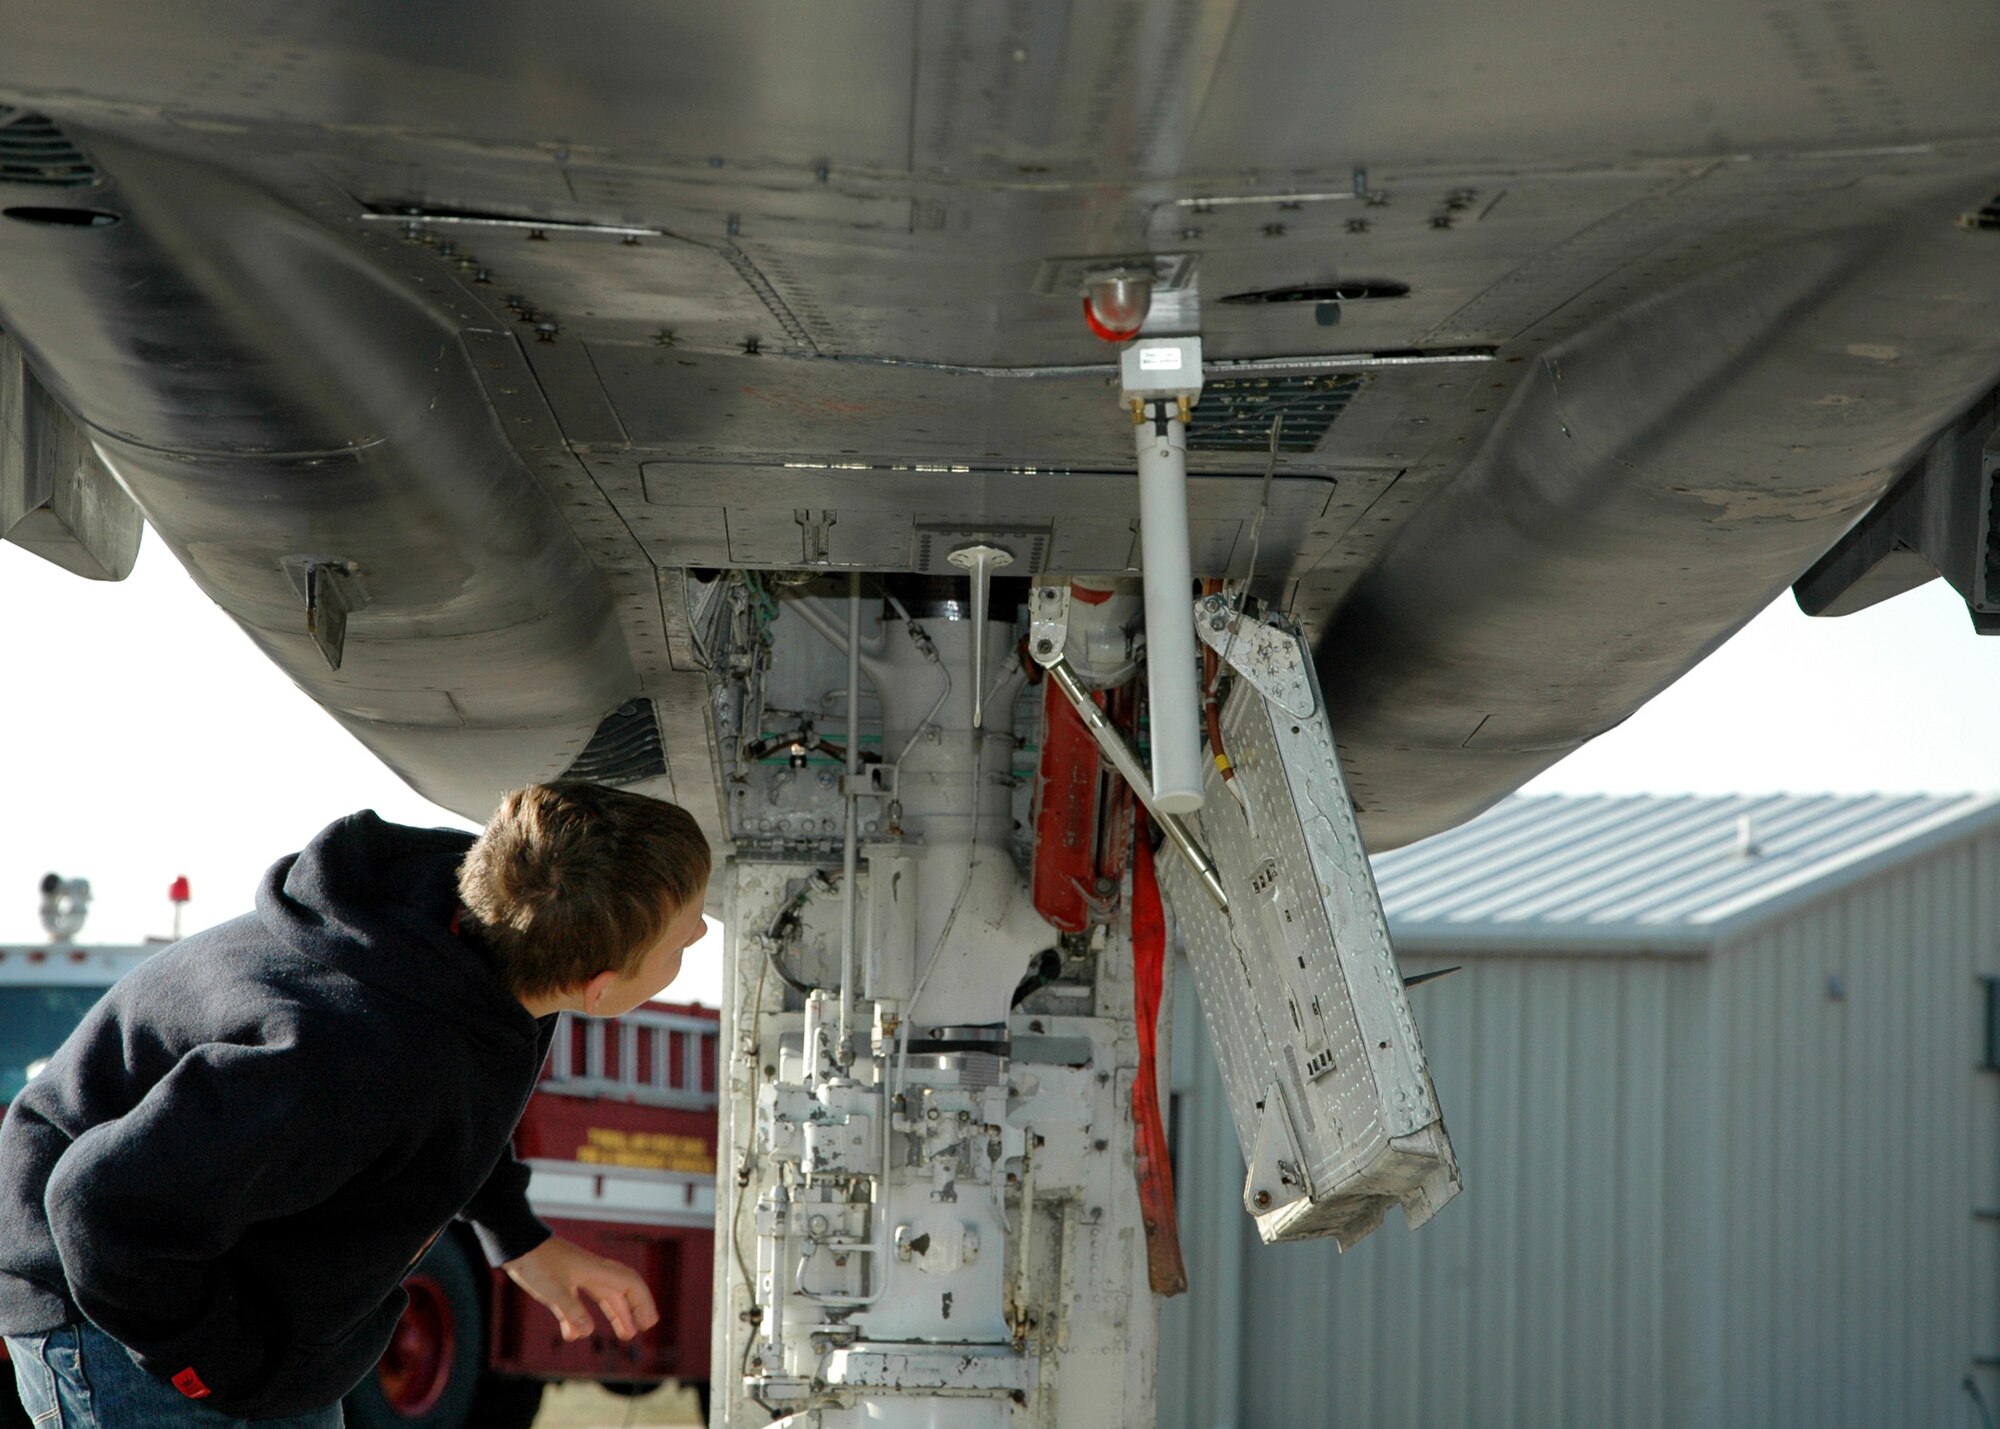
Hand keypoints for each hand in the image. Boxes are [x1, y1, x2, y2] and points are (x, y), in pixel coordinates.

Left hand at [501, 1236, 659, 1342]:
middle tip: (643, 1330)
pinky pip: (579, 1302)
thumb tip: (589, 1332)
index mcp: (595, 1270)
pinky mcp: (562, 1281)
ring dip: (615, 1315)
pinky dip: (580, 1318)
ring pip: (604, 1297)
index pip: (630, 1284)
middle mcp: (591, 1272)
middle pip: (621, 1291)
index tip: (649, 1323)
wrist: (515, 1243)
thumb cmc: (535, 1262)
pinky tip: (572, 1335)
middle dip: (634, 1310)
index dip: (643, 1302)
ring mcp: (577, 1276)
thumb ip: (571, 1311)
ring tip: (624, 1334)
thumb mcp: (553, 1290)